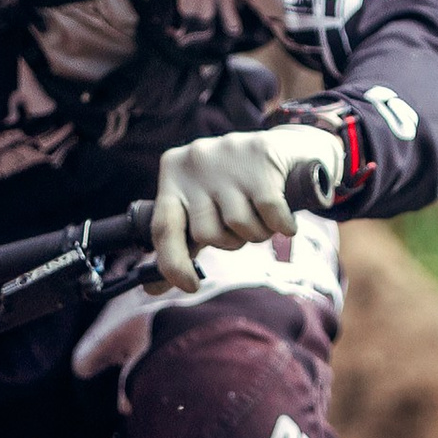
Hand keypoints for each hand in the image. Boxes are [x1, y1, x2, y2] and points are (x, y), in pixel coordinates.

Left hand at [150, 123, 336, 293]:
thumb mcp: (202, 207)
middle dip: (230, 242)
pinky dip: (283, 226)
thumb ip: (180, 243)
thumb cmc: (236, 187)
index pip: (163, 228)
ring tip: (264, 217)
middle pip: (207, 233)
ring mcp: (227, 157)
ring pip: (239, 225)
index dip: (173, 264)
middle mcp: (195, 161)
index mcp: (172, 173)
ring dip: (258, 234)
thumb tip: (152, 288)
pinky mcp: (261, 156)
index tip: (190, 286)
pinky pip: (270, 213)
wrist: (285, 149)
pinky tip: (286, 220)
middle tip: (243, 228)